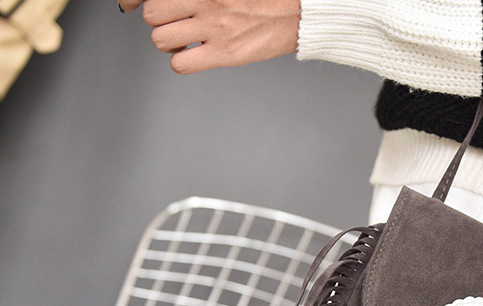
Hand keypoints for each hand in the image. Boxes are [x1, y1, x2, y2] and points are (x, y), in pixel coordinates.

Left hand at [118, 0, 300, 74]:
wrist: (295, 13)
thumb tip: (168, 5)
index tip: (129, 4)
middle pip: (151, 13)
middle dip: (158, 20)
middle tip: (175, 22)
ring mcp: (213, 27)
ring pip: (160, 39)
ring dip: (168, 42)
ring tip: (185, 40)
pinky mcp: (224, 54)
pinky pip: (180, 64)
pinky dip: (181, 62)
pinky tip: (194, 55)